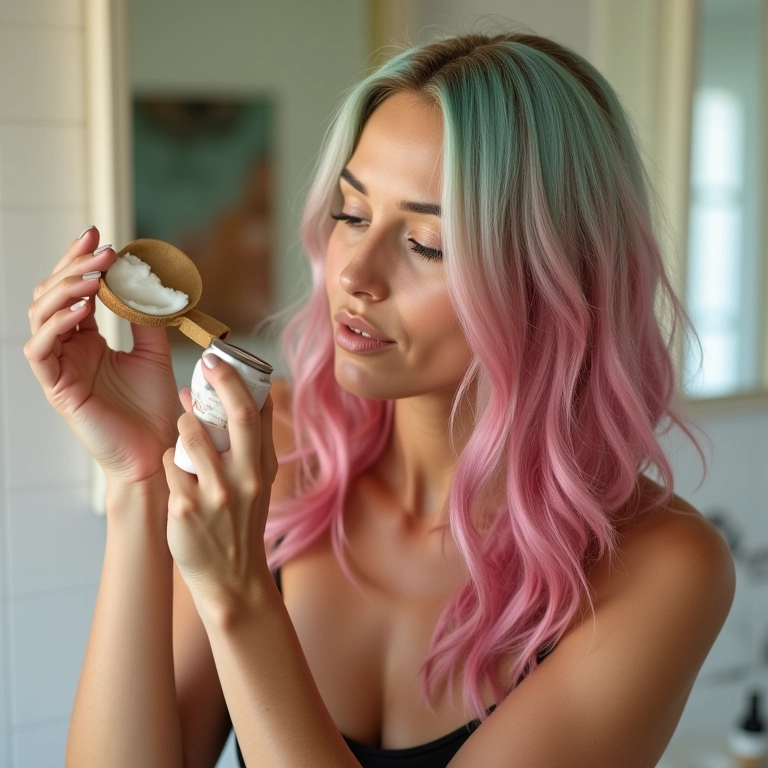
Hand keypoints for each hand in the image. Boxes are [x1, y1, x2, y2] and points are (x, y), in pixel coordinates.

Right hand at [24, 227, 180, 485]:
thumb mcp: (155, 352)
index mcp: (87, 339)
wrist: (156, 449)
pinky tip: (80, 310)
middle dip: (73, 267)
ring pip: (40, 316)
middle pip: (52, 295)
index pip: (74, 290)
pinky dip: (56, 324)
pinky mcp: (56, 388)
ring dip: (65, 290)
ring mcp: (59, 367)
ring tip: (94, 275)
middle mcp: (68, 349)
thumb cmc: (154, 407)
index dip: (80, 260)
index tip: (99, 234)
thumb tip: (149, 283)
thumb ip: (147, 319)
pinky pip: (41, 350)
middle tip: (101, 250)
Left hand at [162, 355, 277, 612]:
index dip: (239, 382)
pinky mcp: (185, 508)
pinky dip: (169, 460)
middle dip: (221, 383)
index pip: (257, 414)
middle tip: (206, 362)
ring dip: (183, 423)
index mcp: (263, 467)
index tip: (222, 360)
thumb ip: (255, 443)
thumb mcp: (259, 483)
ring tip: (184, 424)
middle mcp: (245, 478)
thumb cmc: (241, 523)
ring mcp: (216, 494)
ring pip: (191, 436)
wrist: (231, 577)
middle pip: (237, 417)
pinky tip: (175, 470)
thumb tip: (247, 396)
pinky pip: (169, 465)